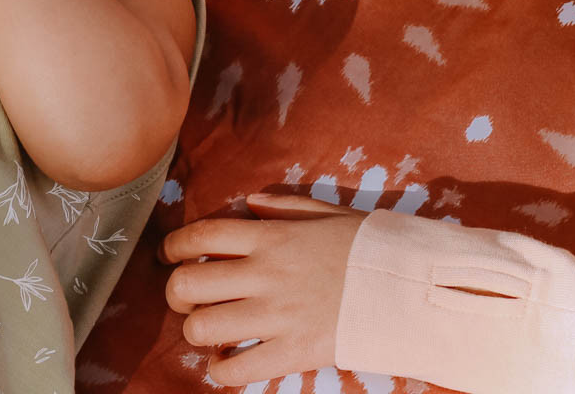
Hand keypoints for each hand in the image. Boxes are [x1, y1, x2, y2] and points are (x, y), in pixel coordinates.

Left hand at [162, 193, 366, 386]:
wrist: (407, 288)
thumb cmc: (365, 247)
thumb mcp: (324, 212)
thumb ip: (283, 206)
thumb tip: (248, 203)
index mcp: (270, 237)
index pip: (201, 236)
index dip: (173, 245)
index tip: (167, 254)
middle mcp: (264, 274)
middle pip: (189, 284)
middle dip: (176, 292)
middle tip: (185, 297)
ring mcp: (276, 316)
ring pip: (204, 328)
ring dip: (196, 332)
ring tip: (207, 330)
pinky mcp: (293, 353)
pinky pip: (239, 369)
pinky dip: (222, 371)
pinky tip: (224, 365)